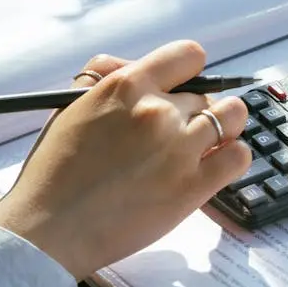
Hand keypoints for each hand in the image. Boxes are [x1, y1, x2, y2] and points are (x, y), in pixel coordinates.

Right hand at [0, 41, 251, 279]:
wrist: (48, 230)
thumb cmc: (54, 172)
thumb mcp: (72, 106)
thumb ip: (105, 77)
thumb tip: (137, 65)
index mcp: (127, 86)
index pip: (188, 56)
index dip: (189, 72)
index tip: (184, 87)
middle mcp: (158, 111)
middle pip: (207, 94)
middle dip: (196, 110)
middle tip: (177, 133)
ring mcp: (179, 148)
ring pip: (233, 117)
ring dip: (223, 127)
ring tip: (204, 144)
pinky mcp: (192, 186)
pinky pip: (238, 156)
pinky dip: (233, 157)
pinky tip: (214, 165)